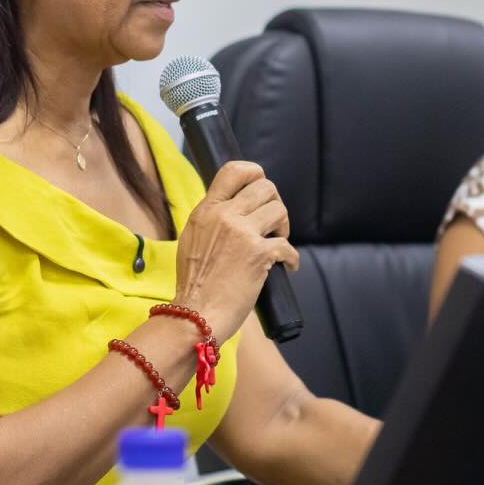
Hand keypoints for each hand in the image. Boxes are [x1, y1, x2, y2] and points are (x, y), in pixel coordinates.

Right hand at [173, 161, 298, 341]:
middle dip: (275, 203)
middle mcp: (224, 216)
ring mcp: (242, 234)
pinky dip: (292, 258)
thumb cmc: (194, 285)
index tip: (261, 186)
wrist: (195, 314)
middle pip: (265, 187)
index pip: (233, 170)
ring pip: (279, 210)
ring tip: (278, 241)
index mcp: (206, 210)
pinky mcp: (259, 254)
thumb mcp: (192, 239)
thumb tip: (234, 210)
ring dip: (284, 227)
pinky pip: (287, 245)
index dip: (254, 172)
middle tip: (273, 223)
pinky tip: (287, 266)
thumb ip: (211, 220)